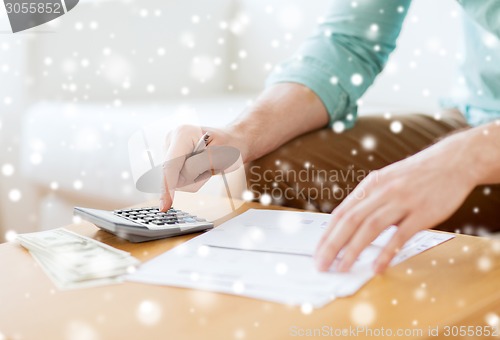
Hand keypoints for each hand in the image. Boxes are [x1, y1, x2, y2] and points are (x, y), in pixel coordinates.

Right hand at [160, 124, 246, 211]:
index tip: (165, 206)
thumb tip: (176, 182)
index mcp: (182, 134)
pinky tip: (201, 168)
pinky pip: (179, 181)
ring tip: (207, 166)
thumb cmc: (230, 145)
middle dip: (193, 178)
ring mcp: (170, 151)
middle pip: (172, 176)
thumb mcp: (219, 156)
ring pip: (176, 181)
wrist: (232, 141)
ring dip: (195, 179)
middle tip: (211, 167)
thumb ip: (197, 166)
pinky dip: (193, 179)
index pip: (170, 165)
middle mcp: (172, 141)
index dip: (167, 187)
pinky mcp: (172, 161)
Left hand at [314, 132, 478, 273]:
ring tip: (341, 268)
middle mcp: (382, 191)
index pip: (341, 212)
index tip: (317, 252)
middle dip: (332, 245)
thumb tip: (348, 225)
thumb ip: (369, 200)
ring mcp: (402, 201)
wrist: (452, 162)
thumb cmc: (416, 175)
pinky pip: (400, 235)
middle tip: (322, 264)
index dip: (327, 234)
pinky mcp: (422, 213)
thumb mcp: (386, 180)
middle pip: (350, 221)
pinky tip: (376, 267)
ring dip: (352, 250)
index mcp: (371, 185)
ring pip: (370, 228)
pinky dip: (386, 253)